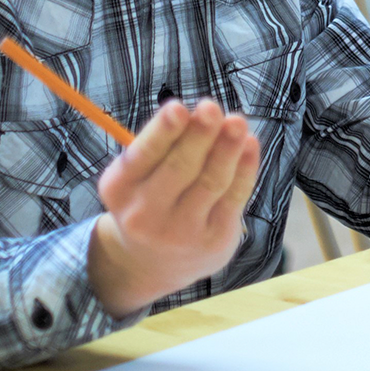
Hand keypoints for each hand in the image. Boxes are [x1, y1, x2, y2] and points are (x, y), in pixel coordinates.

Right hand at [87, 99, 259, 316]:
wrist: (154, 263)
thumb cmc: (150, 197)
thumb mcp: (139, 174)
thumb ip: (164, 144)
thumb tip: (202, 114)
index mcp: (119, 188)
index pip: (142, 156)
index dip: (162, 132)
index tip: (178, 108)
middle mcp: (145, 214)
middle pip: (180, 168)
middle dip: (199, 135)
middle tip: (212, 107)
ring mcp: (181, 231)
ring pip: (211, 181)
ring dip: (227, 147)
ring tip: (237, 121)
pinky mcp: (213, 239)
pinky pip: (234, 197)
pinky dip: (246, 168)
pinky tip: (250, 145)